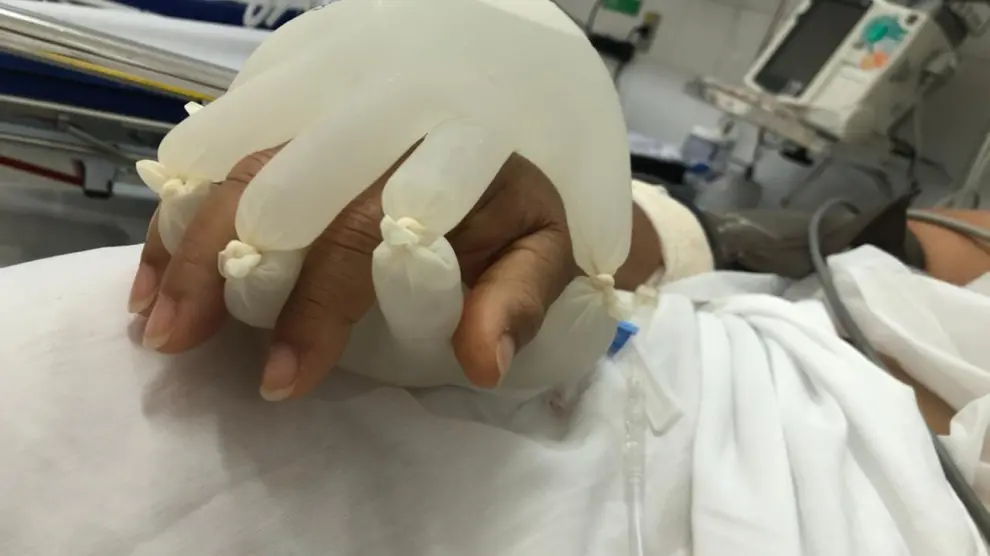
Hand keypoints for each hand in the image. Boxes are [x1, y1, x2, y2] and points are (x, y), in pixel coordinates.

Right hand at [129, 147, 582, 397]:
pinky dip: (180, 214)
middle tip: (180, 343)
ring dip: (190, 248)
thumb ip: (519, 306)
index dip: (320, 307)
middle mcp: (385, 132)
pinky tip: (150, 273)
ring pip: (245, 172)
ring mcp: (336, 118)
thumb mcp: (546, 259)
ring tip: (158, 323)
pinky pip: (223, 155)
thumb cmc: (523, 217)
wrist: (510, 137)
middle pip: (289, 198)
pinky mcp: (299, 120)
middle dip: (230, 276)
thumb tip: (480, 364)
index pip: (373, 236)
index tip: (282, 382)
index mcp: (452, 166)